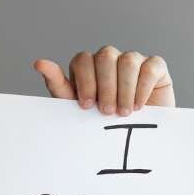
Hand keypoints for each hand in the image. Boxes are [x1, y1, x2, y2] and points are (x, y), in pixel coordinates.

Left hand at [33, 45, 174, 114]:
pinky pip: (150, 66)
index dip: (85, 81)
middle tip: (106, 112)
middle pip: (105, 56)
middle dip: (105, 87)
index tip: (86, 106)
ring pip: (128, 60)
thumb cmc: (100, 123)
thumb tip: (38, 62)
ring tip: (123, 112)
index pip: (83, 59)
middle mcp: (110, 60)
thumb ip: (58, 85)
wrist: (134, 138)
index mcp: (88, 68)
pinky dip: (143, 87)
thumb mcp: (75, 108)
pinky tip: (139, 105)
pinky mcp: (155, 67)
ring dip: (124, 89)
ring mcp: (133, 61)